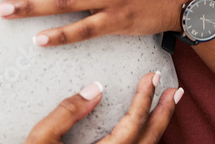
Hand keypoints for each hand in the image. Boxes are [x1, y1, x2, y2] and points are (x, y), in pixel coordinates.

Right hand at [25, 71, 182, 143]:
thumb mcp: (41, 140)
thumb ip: (67, 113)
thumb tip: (95, 89)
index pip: (132, 124)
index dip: (144, 98)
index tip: (151, 77)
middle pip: (148, 140)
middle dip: (163, 114)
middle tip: (173, 91)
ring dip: (158, 128)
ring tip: (165, 107)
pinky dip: (145, 141)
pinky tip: (146, 132)